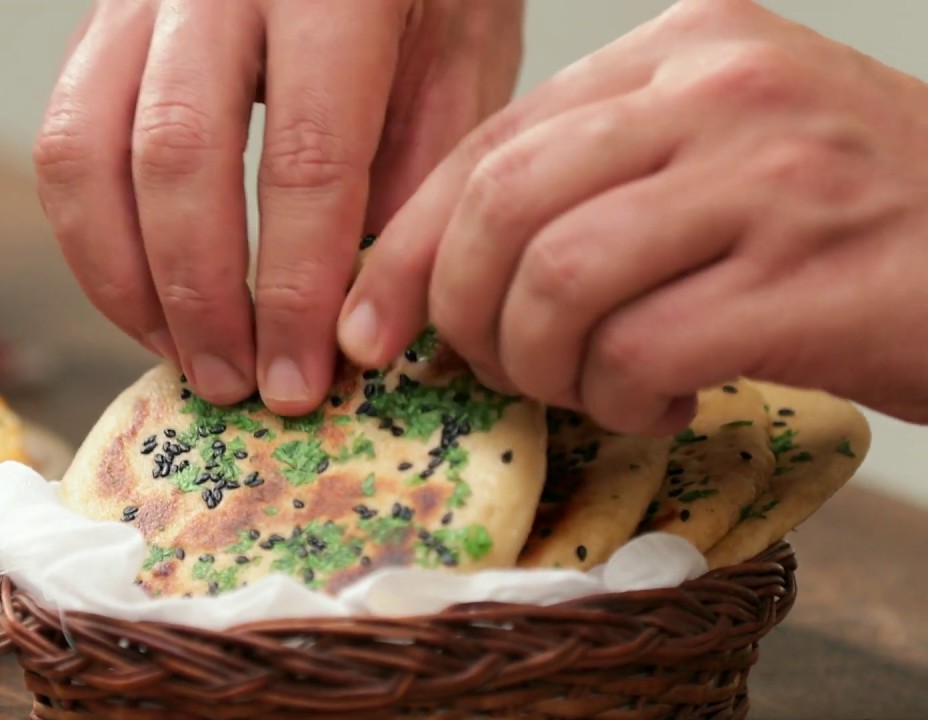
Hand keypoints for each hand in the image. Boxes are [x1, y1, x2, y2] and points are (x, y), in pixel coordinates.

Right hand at [35, 0, 522, 413]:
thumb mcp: (460, 53)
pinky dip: (93, 240)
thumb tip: (359, 319)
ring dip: (125, 280)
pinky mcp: (100, 25)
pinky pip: (64, 142)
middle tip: (234, 387)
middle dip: (200, 297)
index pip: (306, 155)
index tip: (301, 379)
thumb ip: (418, 173)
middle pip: (175, 155)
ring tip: (182, 358)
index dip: (296, 288)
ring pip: (84, 151)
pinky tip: (146, 300)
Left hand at [340, 0, 927, 433]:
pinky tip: (662, 402)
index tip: (373, 322)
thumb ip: (596, 181)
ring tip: (592, 385)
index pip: (492, 144)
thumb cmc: (853, 217)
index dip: (410, 246)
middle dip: (463, 313)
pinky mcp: (808, 279)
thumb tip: (442, 270)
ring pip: (556, 282)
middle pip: (502, 207)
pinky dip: (622, 400)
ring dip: (543, 364)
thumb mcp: (722, 152)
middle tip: (490, 367)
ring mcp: (771, 178)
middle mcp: (722, 91)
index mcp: (684, 48)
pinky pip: (640, 353)